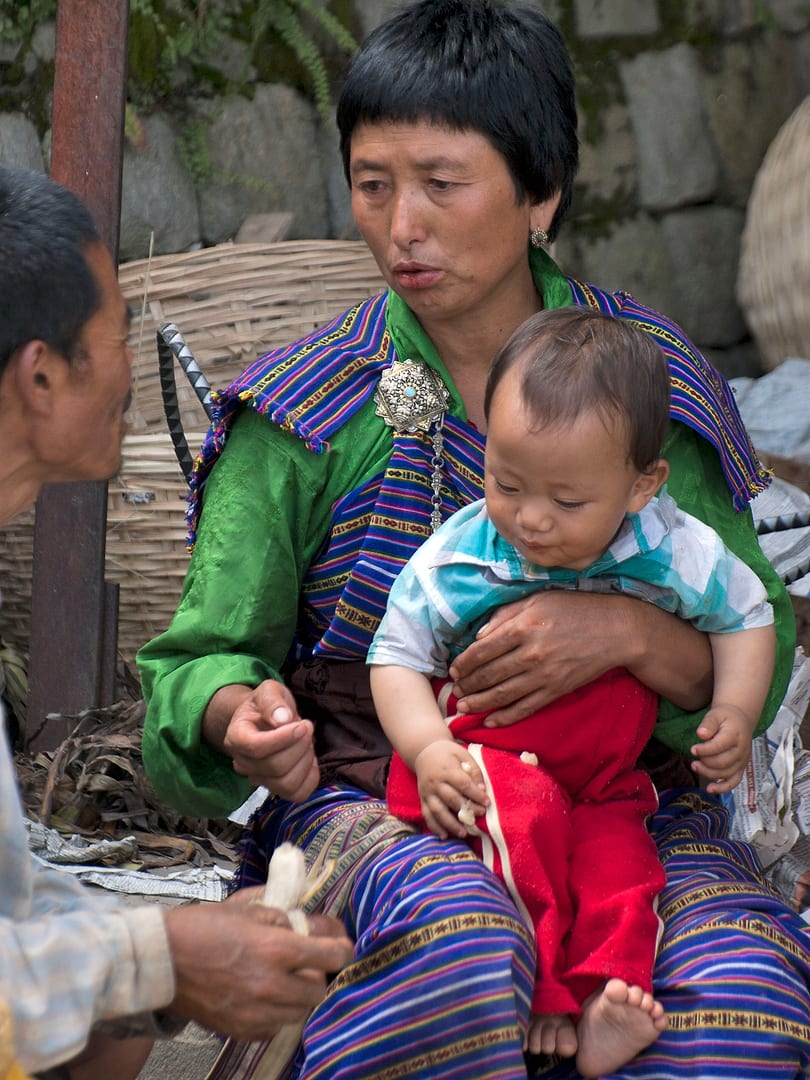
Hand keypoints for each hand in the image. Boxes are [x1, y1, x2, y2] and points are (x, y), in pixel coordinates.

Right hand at [164, 887, 353, 1039]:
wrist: (162, 961)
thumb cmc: (203, 927)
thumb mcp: (249, 908)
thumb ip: (285, 915)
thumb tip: (312, 923)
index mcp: (277, 949)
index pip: (332, 955)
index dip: (341, 948)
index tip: (339, 945)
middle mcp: (272, 985)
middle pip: (319, 989)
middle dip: (316, 973)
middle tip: (302, 960)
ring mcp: (257, 1013)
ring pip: (300, 1011)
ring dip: (297, 995)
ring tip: (280, 977)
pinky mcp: (242, 1030)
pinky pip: (276, 1026)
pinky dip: (276, 1012)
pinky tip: (261, 995)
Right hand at [221, 680, 319, 800]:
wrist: (264, 719)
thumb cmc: (265, 705)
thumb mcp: (268, 691)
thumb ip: (272, 700)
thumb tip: (282, 719)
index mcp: (236, 737)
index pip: (255, 748)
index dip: (283, 738)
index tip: (303, 724)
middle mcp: (242, 763)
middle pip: (274, 767)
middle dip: (299, 746)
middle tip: (307, 726)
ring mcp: (259, 779)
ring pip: (285, 784)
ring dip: (305, 761)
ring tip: (307, 741)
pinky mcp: (277, 789)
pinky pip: (297, 794)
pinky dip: (310, 777)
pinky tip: (309, 758)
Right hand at [414, 741, 488, 839]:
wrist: (423, 752)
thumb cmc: (448, 754)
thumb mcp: (462, 754)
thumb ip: (473, 771)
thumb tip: (482, 789)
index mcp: (447, 770)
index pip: (463, 784)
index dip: (476, 794)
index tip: (487, 802)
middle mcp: (435, 782)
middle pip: (451, 799)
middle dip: (466, 809)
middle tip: (479, 816)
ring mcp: (427, 792)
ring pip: (438, 810)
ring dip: (450, 823)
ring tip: (463, 833)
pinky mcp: (422, 799)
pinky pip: (427, 815)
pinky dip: (434, 826)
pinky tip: (444, 836)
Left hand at [448, 592, 626, 725]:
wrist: (615, 630)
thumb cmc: (574, 609)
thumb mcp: (538, 600)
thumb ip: (505, 615)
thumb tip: (479, 636)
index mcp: (523, 627)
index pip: (483, 650)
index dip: (465, 662)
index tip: (454, 669)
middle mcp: (530, 653)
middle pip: (489, 674)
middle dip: (468, 685)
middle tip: (455, 690)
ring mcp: (544, 675)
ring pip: (503, 694)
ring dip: (480, 703)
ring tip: (464, 707)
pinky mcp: (556, 690)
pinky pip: (526, 708)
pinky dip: (506, 717)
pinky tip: (490, 721)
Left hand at [690, 703, 752, 793]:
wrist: (740, 720)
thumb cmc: (725, 717)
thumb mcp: (716, 714)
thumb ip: (708, 723)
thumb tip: (701, 734)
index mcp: (735, 735)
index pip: (719, 746)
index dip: (704, 750)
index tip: (692, 749)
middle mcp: (741, 750)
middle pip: (722, 762)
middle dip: (705, 763)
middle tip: (693, 759)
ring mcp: (742, 760)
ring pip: (726, 773)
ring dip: (709, 774)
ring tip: (695, 766)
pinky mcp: (741, 767)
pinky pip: (734, 781)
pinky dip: (723, 788)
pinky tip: (710, 789)